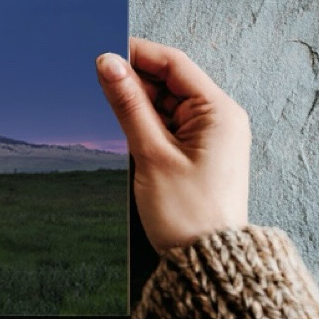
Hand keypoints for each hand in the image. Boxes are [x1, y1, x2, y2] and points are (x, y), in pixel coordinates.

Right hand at [95, 38, 249, 252]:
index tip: (103, 54)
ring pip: (165, 102)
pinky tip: (127, 134)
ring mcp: (210, 135)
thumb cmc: (188, 214)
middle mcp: (220, 118)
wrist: (208, 264)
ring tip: (114, 121)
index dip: (137, 53)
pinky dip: (146, 124)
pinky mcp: (198, 152)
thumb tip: (108, 63)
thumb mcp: (151, 153)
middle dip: (134, 81)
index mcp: (219, 111)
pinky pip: (168, 124)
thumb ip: (128, 103)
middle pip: (169, 80)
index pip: (174, 63)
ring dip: (138, 105)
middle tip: (99, 88)